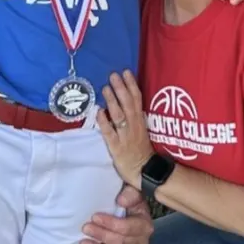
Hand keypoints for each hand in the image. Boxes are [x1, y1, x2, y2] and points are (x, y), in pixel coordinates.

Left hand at [80, 184, 153, 243]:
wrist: (131, 211)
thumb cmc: (130, 201)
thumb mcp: (133, 192)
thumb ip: (130, 194)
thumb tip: (121, 200)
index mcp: (144, 225)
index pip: (126, 227)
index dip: (110, 223)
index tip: (94, 217)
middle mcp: (141, 241)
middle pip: (120, 242)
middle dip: (101, 235)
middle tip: (85, 228)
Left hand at [97, 71, 153, 189]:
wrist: (144, 171)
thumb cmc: (141, 150)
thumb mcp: (141, 129)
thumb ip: (134, 115)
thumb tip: (125, 96)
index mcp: (141, 121)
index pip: (137, 100)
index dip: (132, 85)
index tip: (126, 72)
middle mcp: (134, 126)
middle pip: (128, 104)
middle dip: (121, 88)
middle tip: (113, 75)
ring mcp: (125, 136)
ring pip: (119, 116)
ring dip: (112, 101)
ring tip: (106, 88)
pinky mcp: (116, 147)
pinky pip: (110, 133)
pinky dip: (104, 122)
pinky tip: (99, 112)